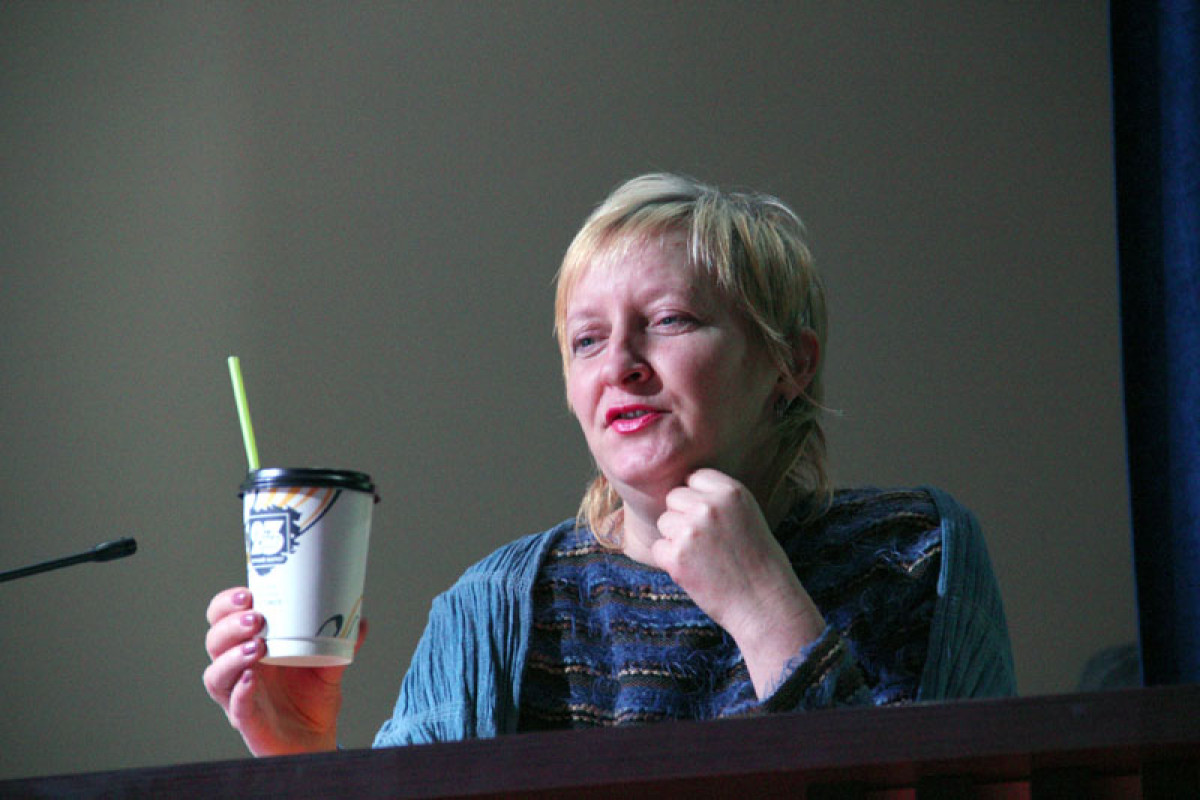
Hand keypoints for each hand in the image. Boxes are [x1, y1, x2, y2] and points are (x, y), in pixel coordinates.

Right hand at [202, 587, 364, 755]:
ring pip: (216, 674)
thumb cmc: (311, 699)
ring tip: (256, 646)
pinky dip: (240, 691)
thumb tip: (360, 620)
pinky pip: (235, 705)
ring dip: (232, 656)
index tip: (247, 593)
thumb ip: (341, 642)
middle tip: (255, 617)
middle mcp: (239, 669)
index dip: (227, 604)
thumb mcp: (329, 664)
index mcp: (253, 646)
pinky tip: (250, 678)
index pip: (223, 619)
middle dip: (229, 625)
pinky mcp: (247, 720)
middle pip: (215, 641)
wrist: (317, 739)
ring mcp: (239, 695)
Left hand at [652, 469, 824, 696]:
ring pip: (664, 521)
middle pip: (674, 497)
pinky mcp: (676, 557)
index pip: (693, 477)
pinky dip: (670, 560)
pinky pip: (658, 547)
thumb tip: (682, 491)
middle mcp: (709, 507)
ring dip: (676, 538)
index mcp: (731, 491)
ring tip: (703, 557)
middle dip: (683, 516)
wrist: (765, 603)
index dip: (697, 498)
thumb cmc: (759, 561)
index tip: (710, 519)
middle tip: (706, 541)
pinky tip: (695, 570)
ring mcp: (690, 531)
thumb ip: (718, 499)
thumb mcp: (747, 515)